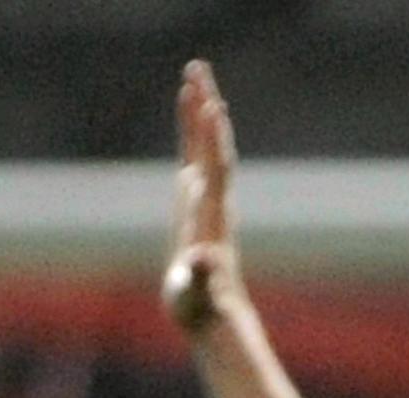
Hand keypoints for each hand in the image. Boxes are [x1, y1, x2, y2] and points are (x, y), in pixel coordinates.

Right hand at [165, 60, 241, 333]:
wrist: (215, 317)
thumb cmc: (200, 309)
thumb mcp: (193, 295)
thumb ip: (197, 278)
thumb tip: (200, 260)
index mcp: (210, 217)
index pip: (214, 170)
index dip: (212, 139)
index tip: (213, 105)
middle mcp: (212, 203)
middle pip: (211, 147)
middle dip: (204, 108)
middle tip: (198, 68)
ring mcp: (206, 202)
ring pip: (205, 148)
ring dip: (200, 112)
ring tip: (195, 77)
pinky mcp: (198, 205)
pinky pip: (197, 158)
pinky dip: (194, 132)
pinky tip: (193, 113)